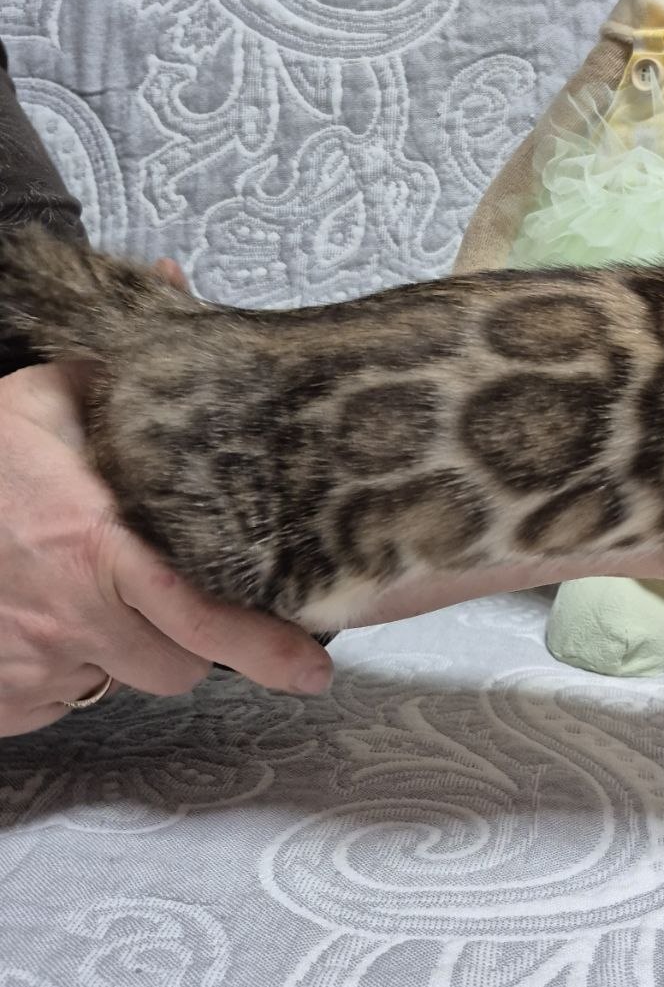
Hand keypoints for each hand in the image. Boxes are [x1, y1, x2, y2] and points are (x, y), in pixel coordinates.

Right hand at [0, 358, 332, 738]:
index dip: (264, 649)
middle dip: (194, 641)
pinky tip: (51, 622)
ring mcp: (32, 668)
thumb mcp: (40, 397)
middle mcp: (70, 619)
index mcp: (96, 549)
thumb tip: (175, 283)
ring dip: (133, 653)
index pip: (201, 617)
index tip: (310, 670)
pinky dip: (71, 674)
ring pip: (124, 685)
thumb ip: (118, 367)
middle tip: (174, 593)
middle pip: (179, 666)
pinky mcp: (2, 700)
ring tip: (106, 596)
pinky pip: (64, 703)